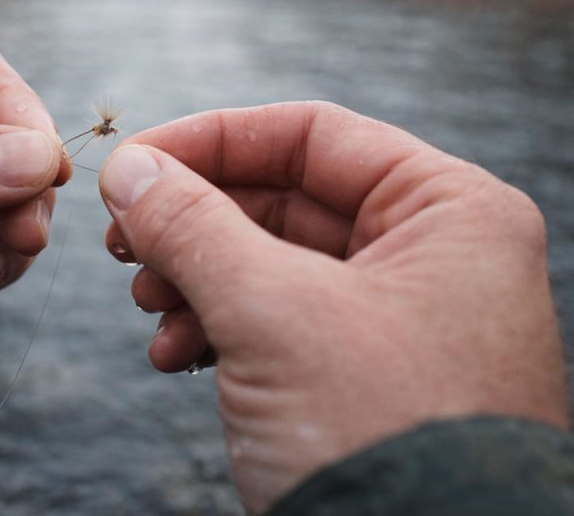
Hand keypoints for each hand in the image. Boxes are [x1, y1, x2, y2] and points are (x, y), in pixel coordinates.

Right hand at [97, 102, 567, 513]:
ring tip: (147, 305)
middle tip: (123, 241)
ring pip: (271, 266)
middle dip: (193, 223)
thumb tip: (130, 171)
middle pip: (284, 201)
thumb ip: (193, 227)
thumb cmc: (383, 436)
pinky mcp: (363, 377)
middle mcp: (433, 257)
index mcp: (450, 212)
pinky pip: (278, 326)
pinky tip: (172, 353)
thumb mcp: (274, 314)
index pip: (313, 136)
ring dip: (195, 280)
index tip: (135, 162)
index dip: (212, 140)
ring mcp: (399, 320)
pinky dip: (217, 330)